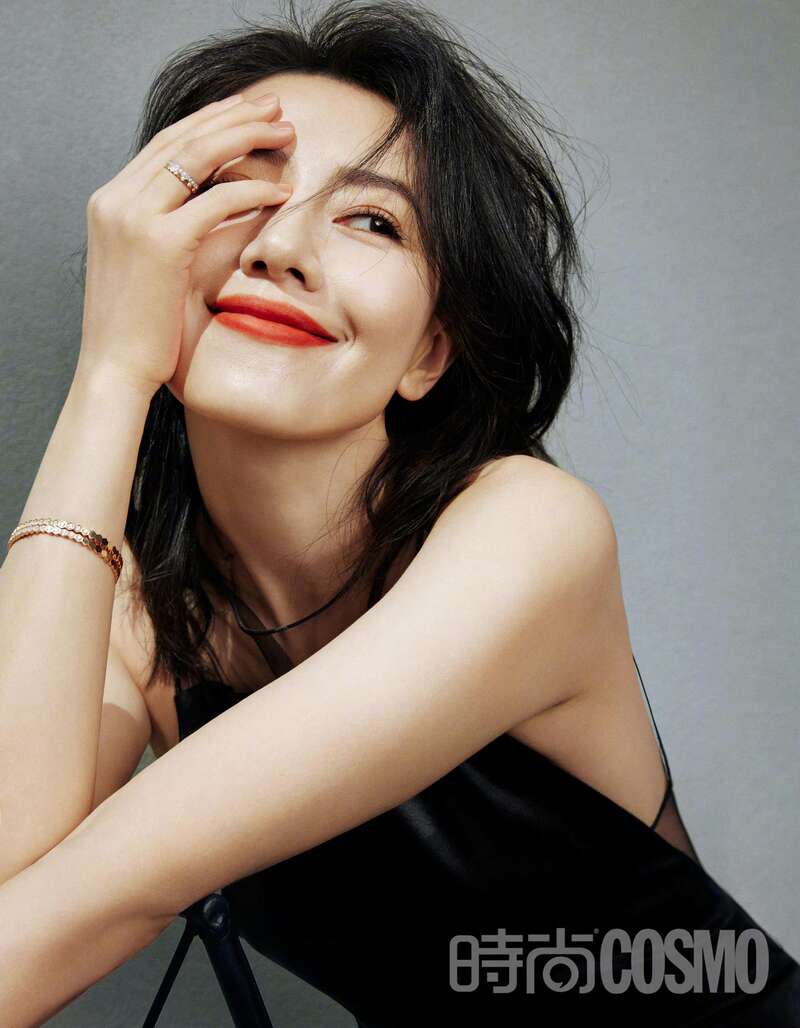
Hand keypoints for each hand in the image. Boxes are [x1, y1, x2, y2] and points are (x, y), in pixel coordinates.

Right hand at [75, 91, 294, 399]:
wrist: (115, 369)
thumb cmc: (137, 330)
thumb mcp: (147, 267)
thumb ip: (169, 232)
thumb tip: (213, 214)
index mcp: (110, 201)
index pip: (163, 144)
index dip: (209, 123)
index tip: (246, 112)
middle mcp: (115, 199)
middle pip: (181, 138)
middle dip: (233, 116)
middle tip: (275, 108)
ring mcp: (133, 217)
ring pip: (197, 156)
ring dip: (247, 138)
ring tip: (285, 132)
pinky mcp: (160, 243)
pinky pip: (216, 202)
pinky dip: (252, 191)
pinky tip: (282, 191)